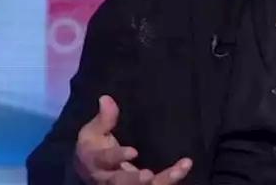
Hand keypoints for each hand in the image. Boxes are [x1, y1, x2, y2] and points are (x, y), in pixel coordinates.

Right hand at [74, 95, 192, 183]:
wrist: (90, 170)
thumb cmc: (94, 146)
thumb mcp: (93, 131)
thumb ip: (103, 118)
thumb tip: (106, 99)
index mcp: (95, 162)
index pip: (105, 160)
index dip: (117, 157)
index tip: (133, 152)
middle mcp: (108, 179)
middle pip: (120, 182)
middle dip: (134, 180)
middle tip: (148, 176)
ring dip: (161, 181)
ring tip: (177, 172)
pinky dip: (171, 178)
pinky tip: (185, 165)